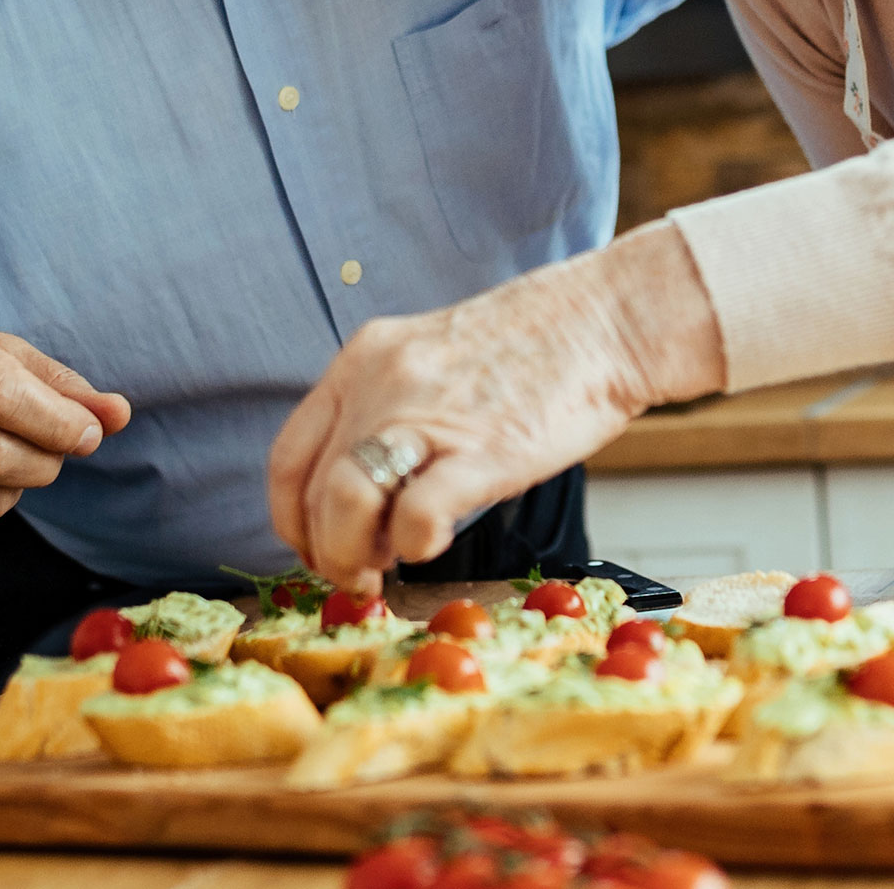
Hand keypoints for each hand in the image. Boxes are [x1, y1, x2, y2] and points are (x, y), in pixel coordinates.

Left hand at [268, 222, 723, 592]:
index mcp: (362, 360)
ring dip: (353, 555)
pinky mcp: (482, 451)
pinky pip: (415, 515)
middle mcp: (381, 385)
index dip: (291, 518)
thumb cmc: (530, 349)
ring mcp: (429, 416)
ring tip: (384, 568)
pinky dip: (413, 544)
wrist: (604, 321)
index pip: (290, 456)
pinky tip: (432, 542)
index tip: (313, 546)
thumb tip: (363, 498)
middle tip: (357, 572)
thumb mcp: (429, 360)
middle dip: (326, 550)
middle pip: (315, 490)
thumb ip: (386, 411)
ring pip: (344, 502)